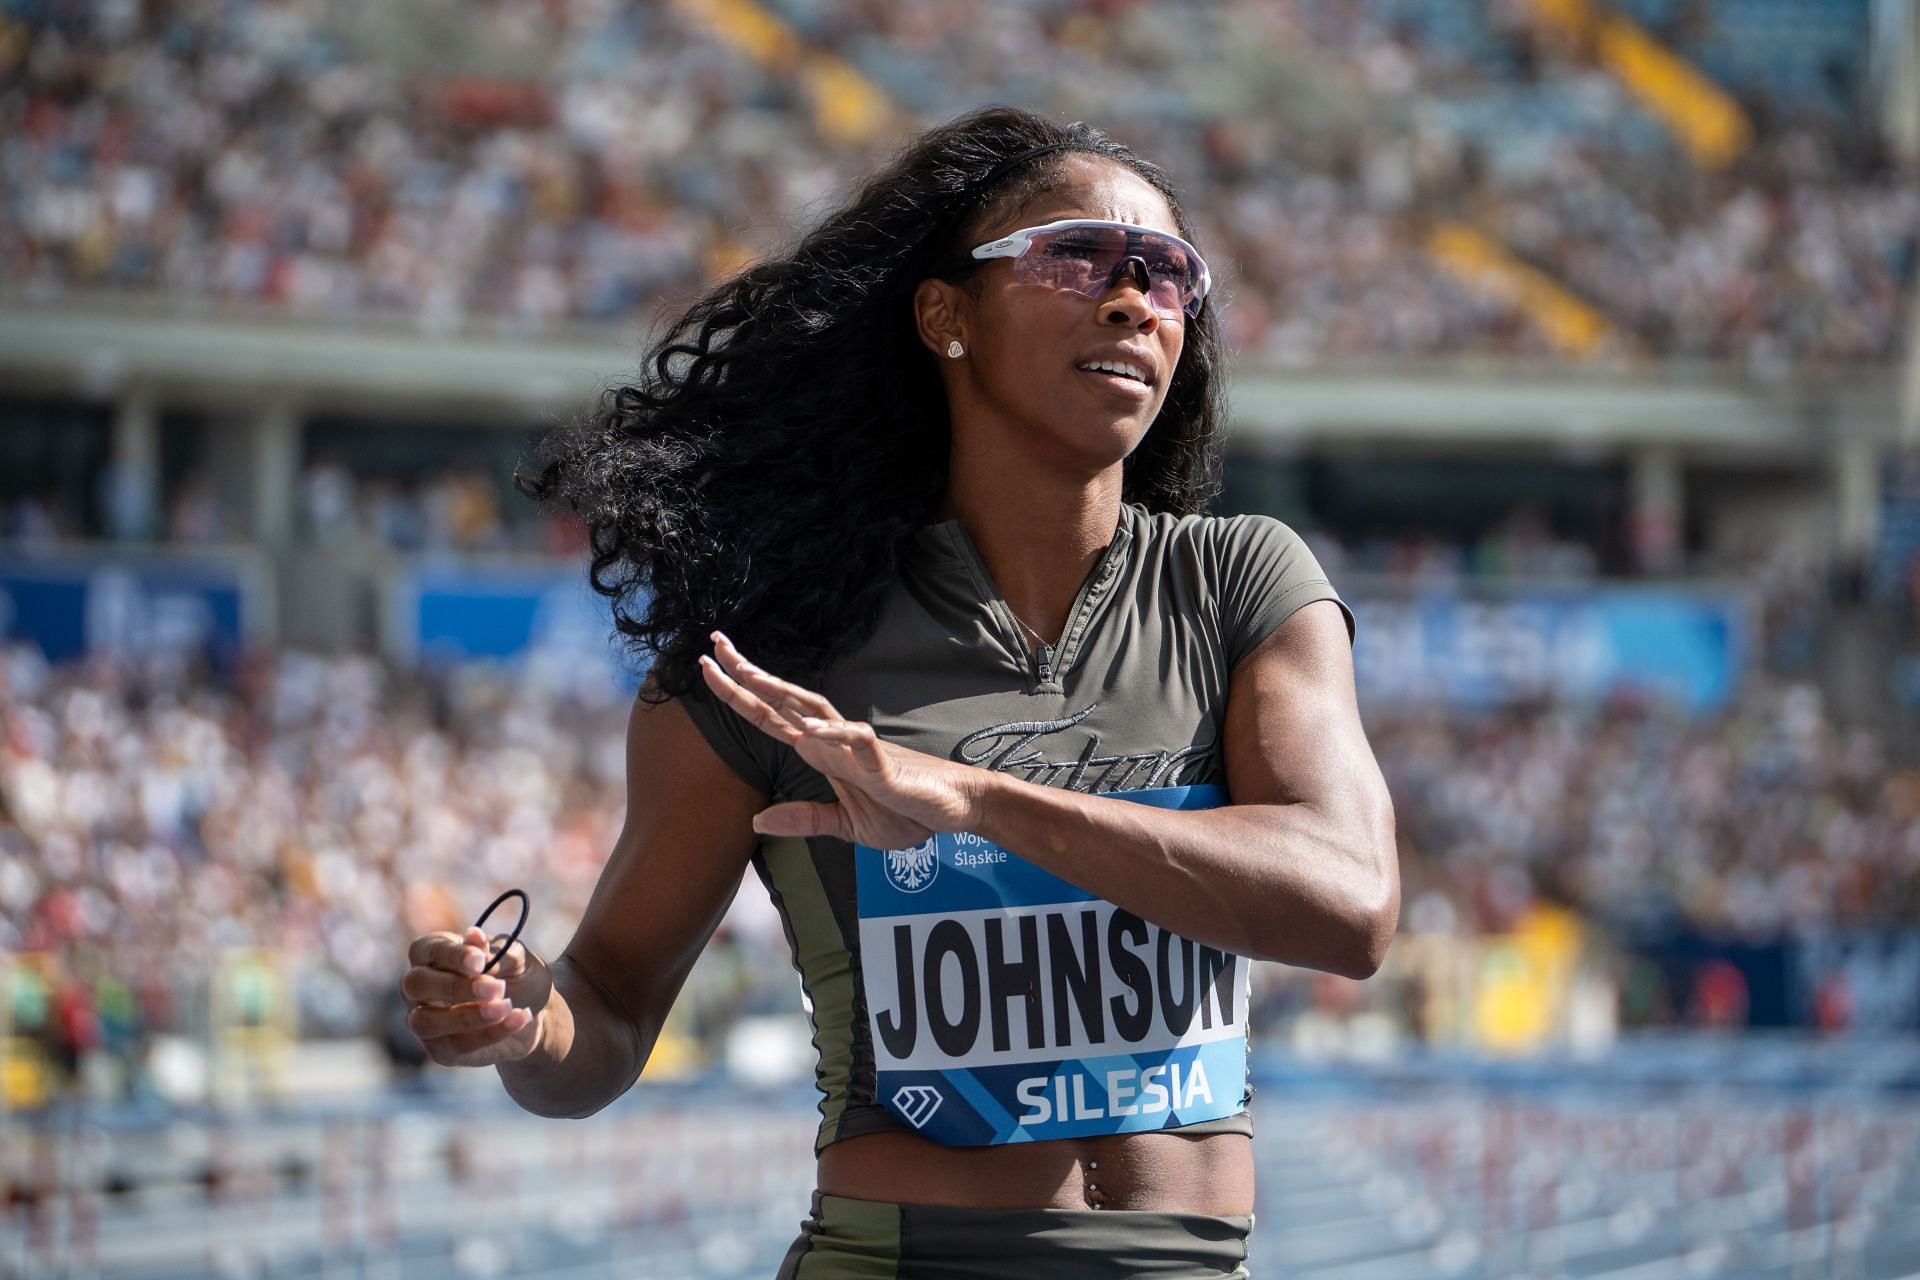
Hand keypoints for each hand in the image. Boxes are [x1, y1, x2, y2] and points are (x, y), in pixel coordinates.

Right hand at [402, 926, 549, 1067]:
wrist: (534, 1010)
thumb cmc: (516, 975)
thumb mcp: (517, 957)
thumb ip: (497, 950)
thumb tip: (475, 937)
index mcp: (432, 953)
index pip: (425, 949)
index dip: (452, 954)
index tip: (480, 960)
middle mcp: (419, 987)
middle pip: (416, 984)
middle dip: (455, 986)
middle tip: (496, 987)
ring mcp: (425, 1020)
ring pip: (425, 1022)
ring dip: (467, 1016)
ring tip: (505, 1007)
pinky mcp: (441, 1050)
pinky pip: (456, 1045)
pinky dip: (491, 1033)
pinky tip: (518, 1018)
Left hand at [699, 630, 993, 847]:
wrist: (954, 809)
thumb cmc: (905, 811)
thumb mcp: (846, 826)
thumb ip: (804, 819)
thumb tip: (755, 821)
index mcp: (821, 753)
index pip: (771, 717)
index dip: (738, 695)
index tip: (708, 669)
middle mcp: (833, 741)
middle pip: (783, 700)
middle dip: (746, 673)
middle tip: (714, 642)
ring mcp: (856, 748)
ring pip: (813, 707)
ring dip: (780, 689)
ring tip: (747, 672)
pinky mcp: (882, 762)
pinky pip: (855, 741)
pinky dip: (831, 734)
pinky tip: (806, 731)